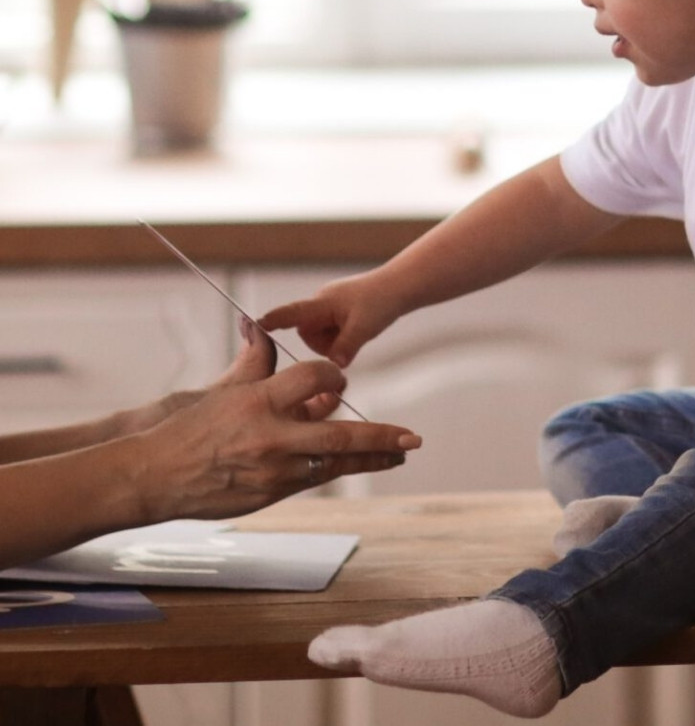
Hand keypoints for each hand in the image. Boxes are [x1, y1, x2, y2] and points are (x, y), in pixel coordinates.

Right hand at [132, 328, 420, 523]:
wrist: (152, 477)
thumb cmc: (183, 429)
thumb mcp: (220, 388)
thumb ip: (254, 362)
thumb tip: (264, 330)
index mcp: (258, 402)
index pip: (314, 379)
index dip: (333, 376)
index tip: (339, 378)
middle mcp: (271, 438)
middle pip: (341, 437)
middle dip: (381, 437)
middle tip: (411, 438)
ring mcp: (272, 471)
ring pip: (334, 465)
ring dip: (370, 459)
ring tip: (397, 454)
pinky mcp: (269, 495)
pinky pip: (312, 480)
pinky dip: (335, 469)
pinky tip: (356, 464)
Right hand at [258, 271, 401, 365]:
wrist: (401, 286)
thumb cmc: (382, 301)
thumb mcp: (363, 328)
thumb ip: (345, 348)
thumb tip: (333, 366)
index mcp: (323, 302)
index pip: (292, 313)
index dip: (274, 320)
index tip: (255, 324)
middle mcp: (322, 302)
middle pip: (307, 333)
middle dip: (323, 343)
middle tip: (348, 340)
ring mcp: (331, 306)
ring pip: (320, 335)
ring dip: (335, 341)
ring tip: (357, 332)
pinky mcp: (340, 311)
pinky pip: (333, 331)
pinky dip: (344, 336)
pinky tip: (359, 329)